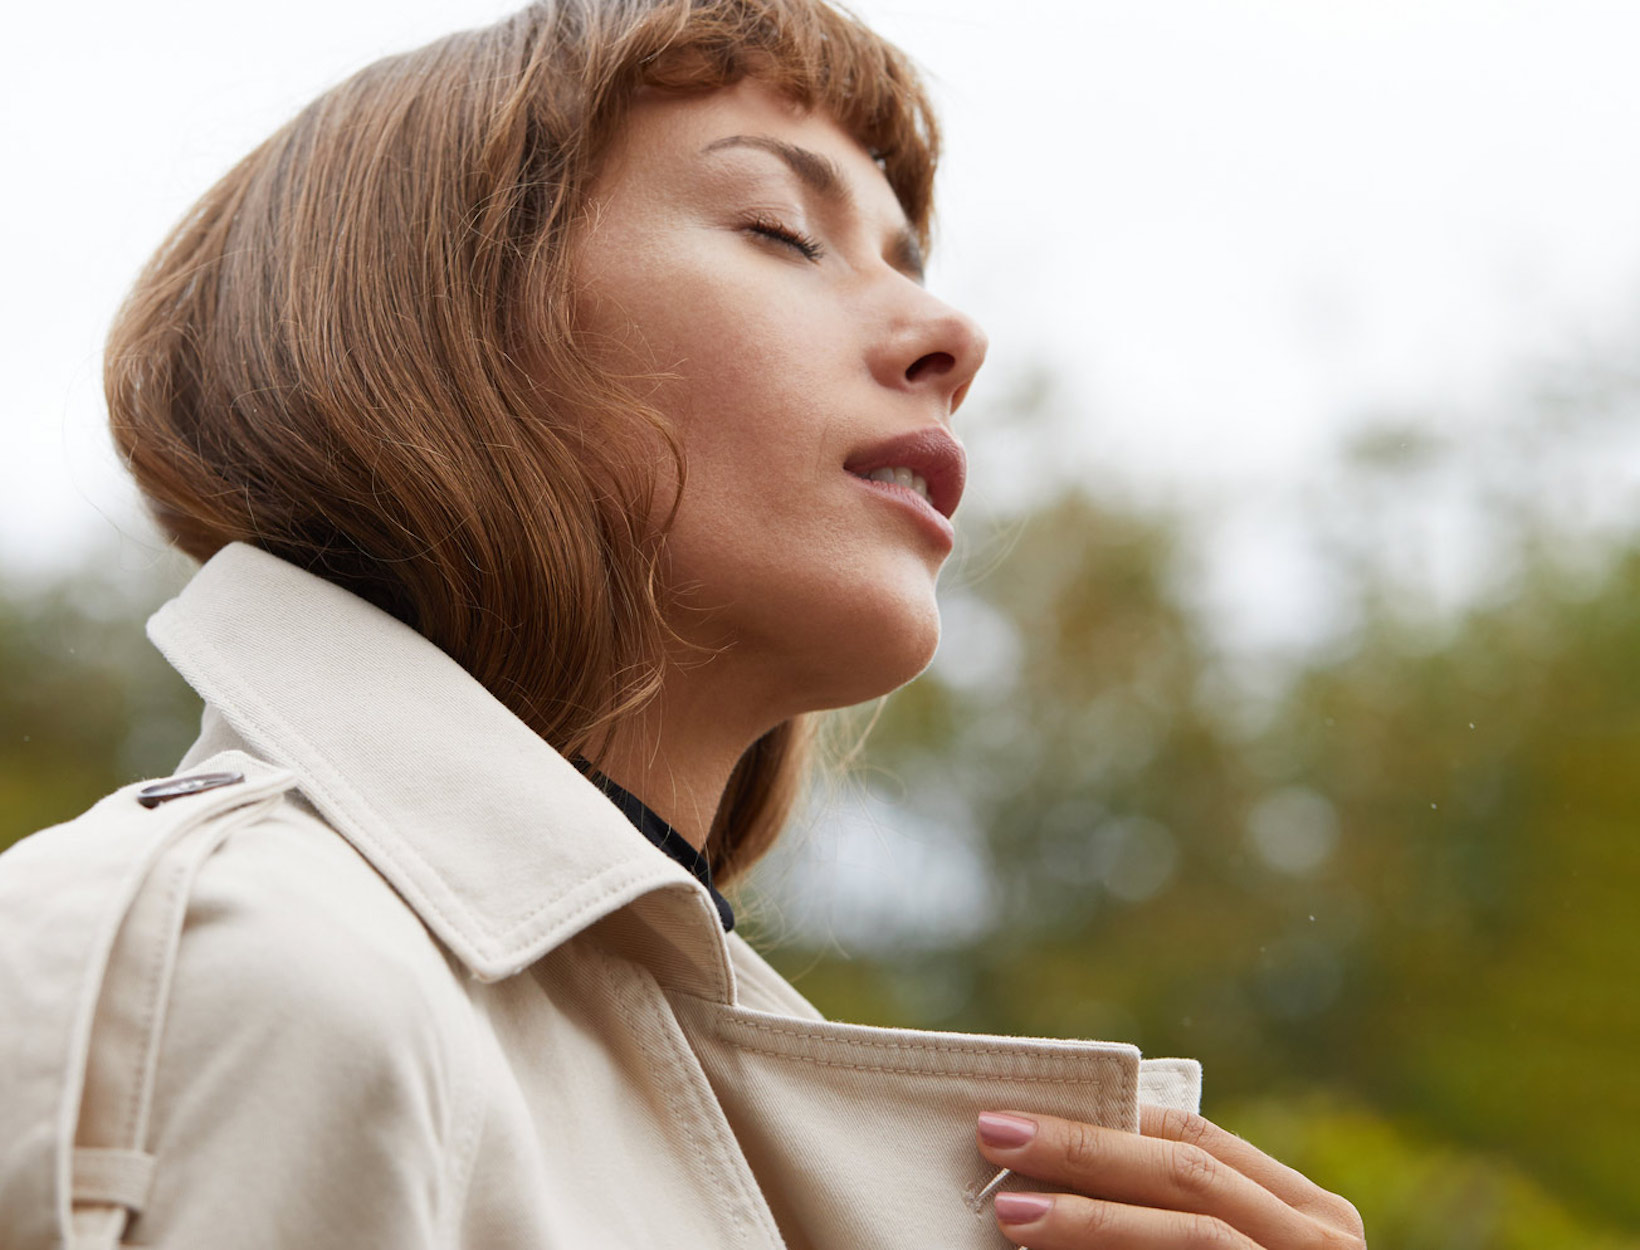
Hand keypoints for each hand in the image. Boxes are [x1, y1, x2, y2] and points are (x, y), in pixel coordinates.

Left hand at [975, 1106, 1365, 1247]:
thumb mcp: (1232, 1241)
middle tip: (998, 1137)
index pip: (1194, 1137)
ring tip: (1011, 1211)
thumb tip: (1051, 1168)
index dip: (1107, 1116)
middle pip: (1184, 1175)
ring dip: (1091, 1219)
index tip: (1023, 1109)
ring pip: (1188, 1234)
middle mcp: (1317, 1243)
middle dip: (1085, 1152)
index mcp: (1307, 1210)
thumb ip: (1170, 1206)